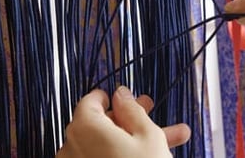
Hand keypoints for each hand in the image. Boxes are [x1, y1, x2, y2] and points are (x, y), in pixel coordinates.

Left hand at [56, 86, 190, 157]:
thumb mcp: (147, 135)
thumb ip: (132, 109)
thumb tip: (121, 93)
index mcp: (84, 128)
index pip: (90, 101)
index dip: (111, 98)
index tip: (129, 99)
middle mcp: (72, 148)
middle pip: (101, 124)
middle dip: (130, 118)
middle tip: (152, 113)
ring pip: (107, 147)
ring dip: (135, 140)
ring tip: (172, 137)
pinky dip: (123, 157)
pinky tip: (155, 155)